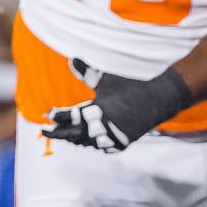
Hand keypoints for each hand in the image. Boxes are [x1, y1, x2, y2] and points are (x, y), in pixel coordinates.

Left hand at [44, 58, 191, 152]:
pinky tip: (84, 142)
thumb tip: (71, 60)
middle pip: (75, 134)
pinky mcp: (124, 141)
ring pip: (88, 142)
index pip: (72, 116)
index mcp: (99, 109)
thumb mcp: (108, 77)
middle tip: (45, 131)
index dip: (58, 116)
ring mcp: (115, 135)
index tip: (47, 114)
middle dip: (59, 133)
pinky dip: (93, 144)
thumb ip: (87, 72)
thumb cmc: (132, 84)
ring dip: (74, 139)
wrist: (162, 96)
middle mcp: (106, 125)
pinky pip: (104, 146)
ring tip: (62, 134)